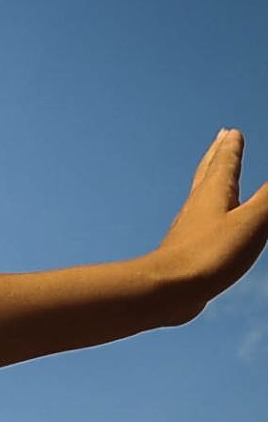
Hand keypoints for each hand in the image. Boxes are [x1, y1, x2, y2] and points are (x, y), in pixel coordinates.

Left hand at [150, 129, 267, 316]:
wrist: (168, 289)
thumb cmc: (210, 253)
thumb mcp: (254, 221)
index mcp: (213, 193)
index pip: (225, 163)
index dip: (231, 147)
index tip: (232, 131)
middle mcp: (197, 205)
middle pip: (208, 172)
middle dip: (218, 154)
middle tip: (220, 137)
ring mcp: (190, 227)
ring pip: (202, 196)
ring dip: (211, 180)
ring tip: (214, 176)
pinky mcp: (188, 249)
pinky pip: (201, 222)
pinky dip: (209, 212)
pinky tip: (208, 223)